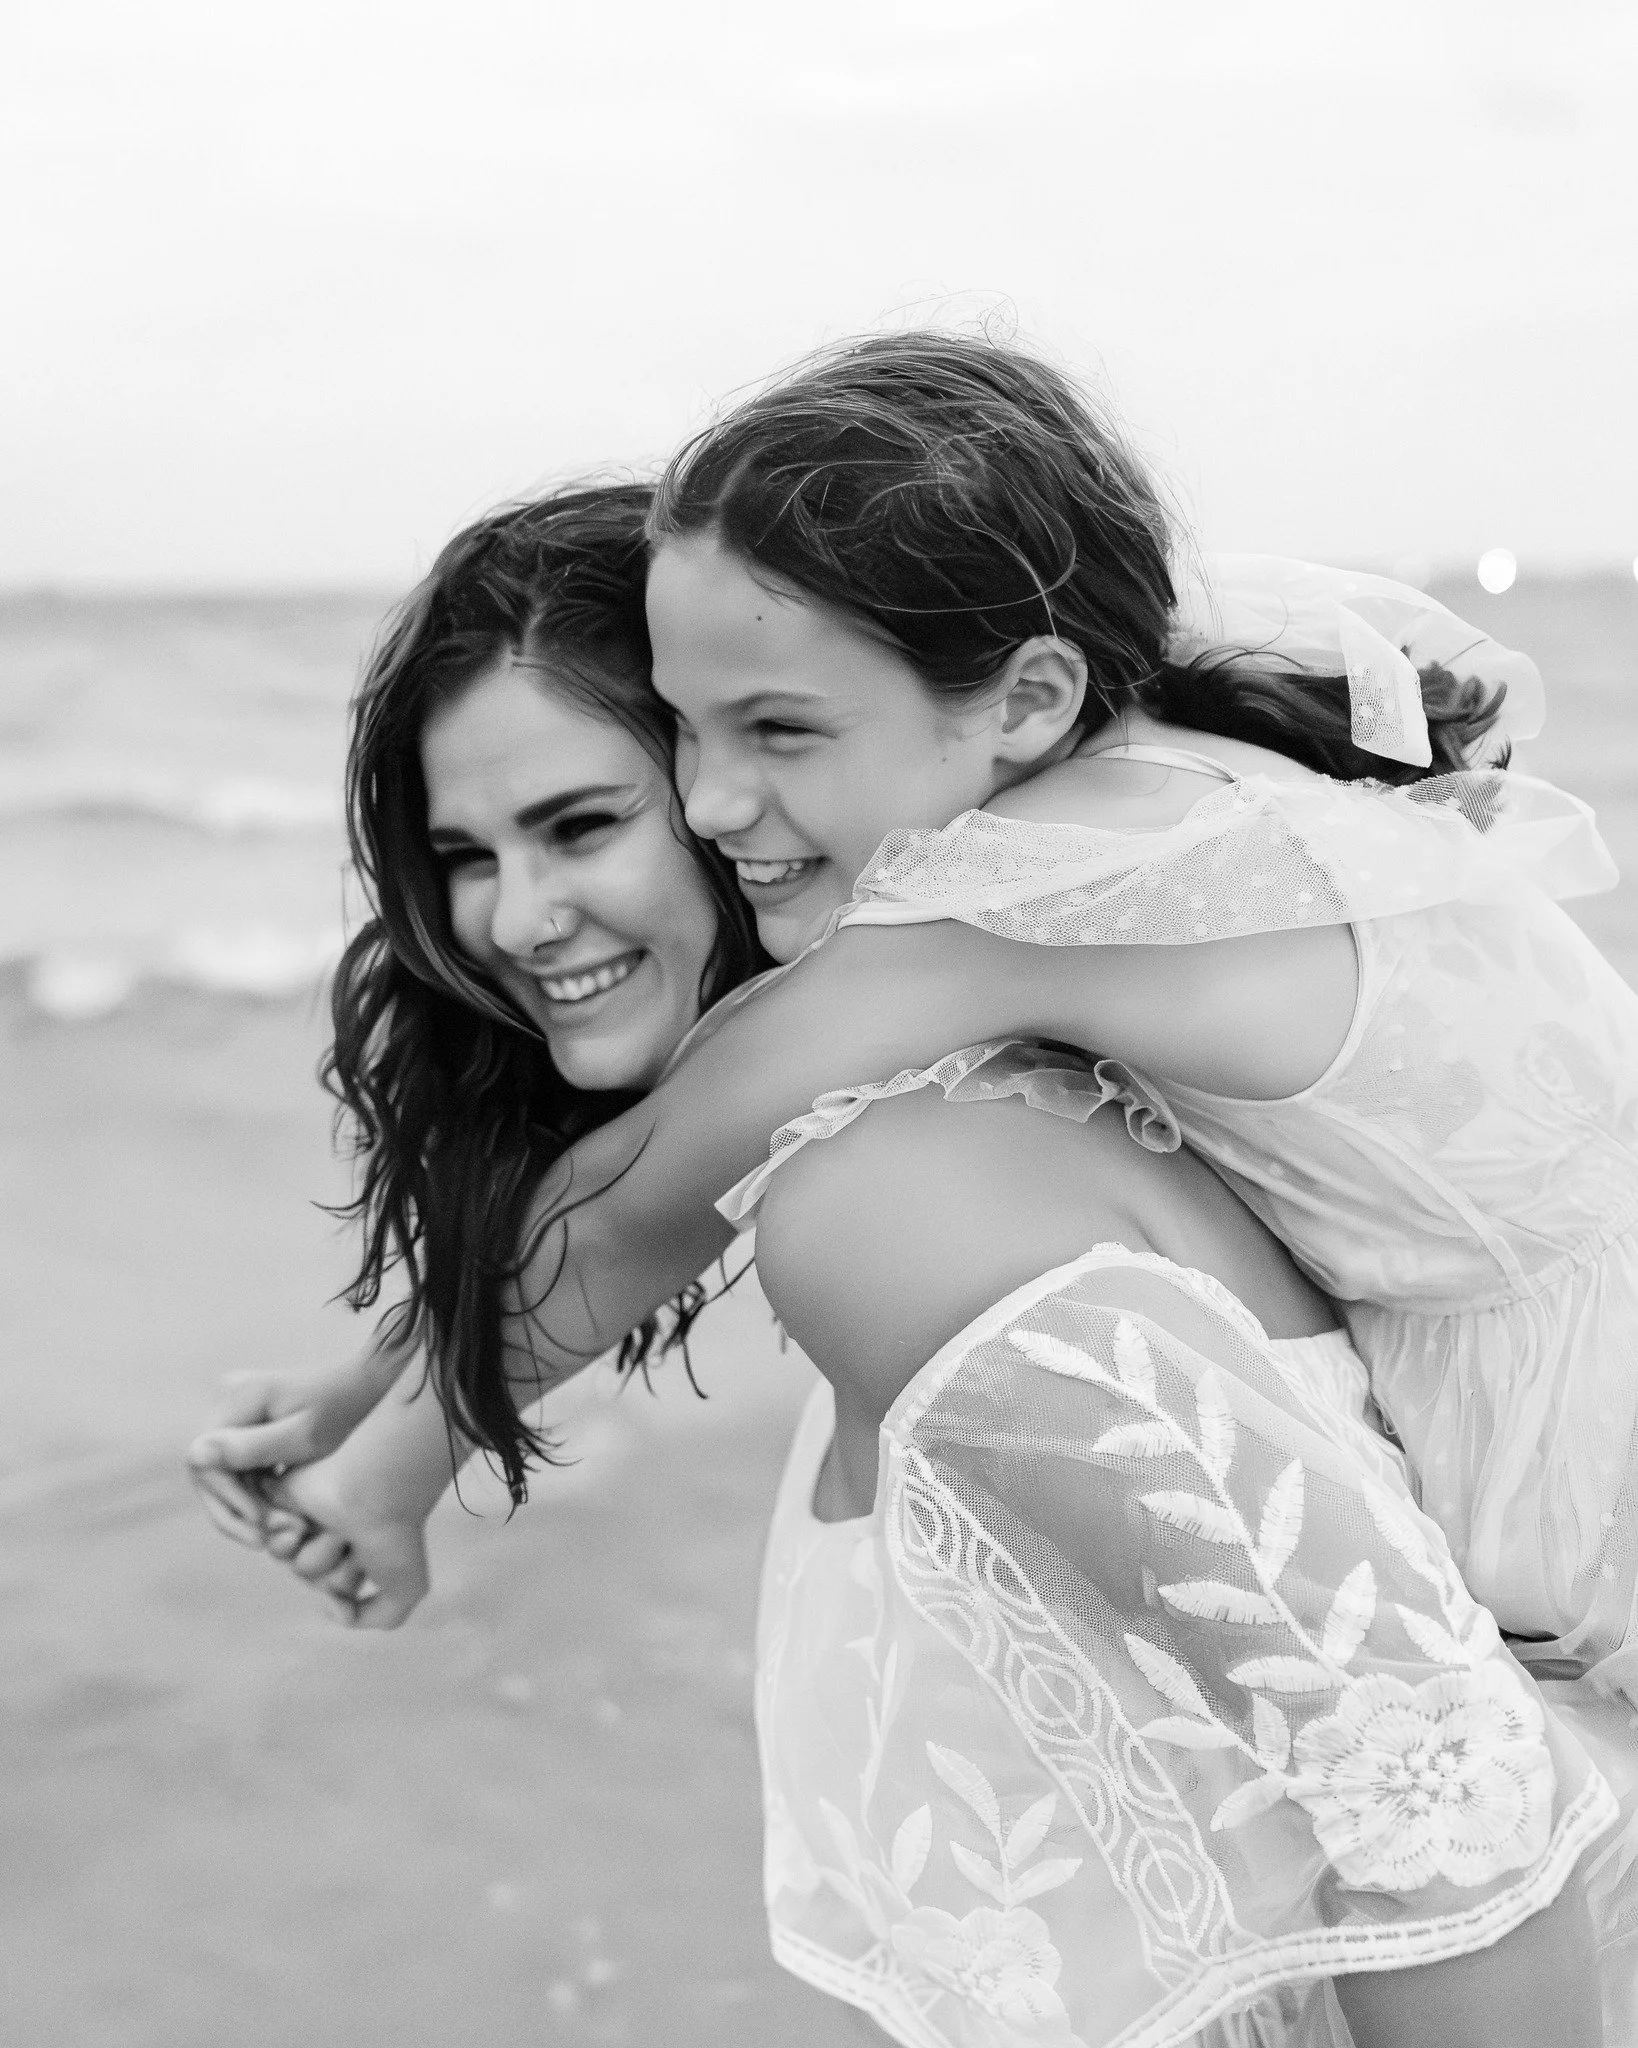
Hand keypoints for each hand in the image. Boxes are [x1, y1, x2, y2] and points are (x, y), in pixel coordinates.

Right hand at [187, 1344, 410, 1547]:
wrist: (378, 1388)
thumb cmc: (348, 1408)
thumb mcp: (305, 1435)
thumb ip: (252, 1448)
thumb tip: (193, 1455)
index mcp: (237, 1402)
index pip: (205, 1463)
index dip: (228, 1499)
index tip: (261, 1523)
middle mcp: (232, 1412)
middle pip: (212, 1478)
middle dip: (239, 1514)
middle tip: (273, 1542)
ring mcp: (243, 1426)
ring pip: (228, 1485)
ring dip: (252, 1515)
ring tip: (291, 1536)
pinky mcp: (258, 1441)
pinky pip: (246, 1481)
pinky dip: (263, 1505)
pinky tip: (292, 1525)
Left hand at [259, 1456, 432, 1630]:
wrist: (377, 1492)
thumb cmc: (395, 1535)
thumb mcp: (406, 1590)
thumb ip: (378, 1617)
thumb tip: (334, 1609)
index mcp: (355, 1551)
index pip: (331, 1592)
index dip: (343, 1590)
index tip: (366, 1563)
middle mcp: (331, 1533)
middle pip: (310, 1577)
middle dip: (329, 1568)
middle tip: (353, 1540)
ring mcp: (307, 1516)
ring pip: (289, 1560)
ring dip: (314, 1550)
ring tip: (335, 1527)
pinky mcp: (282, 1499)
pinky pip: (267, 1535)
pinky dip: (285, 1533)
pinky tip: (306, 1520)